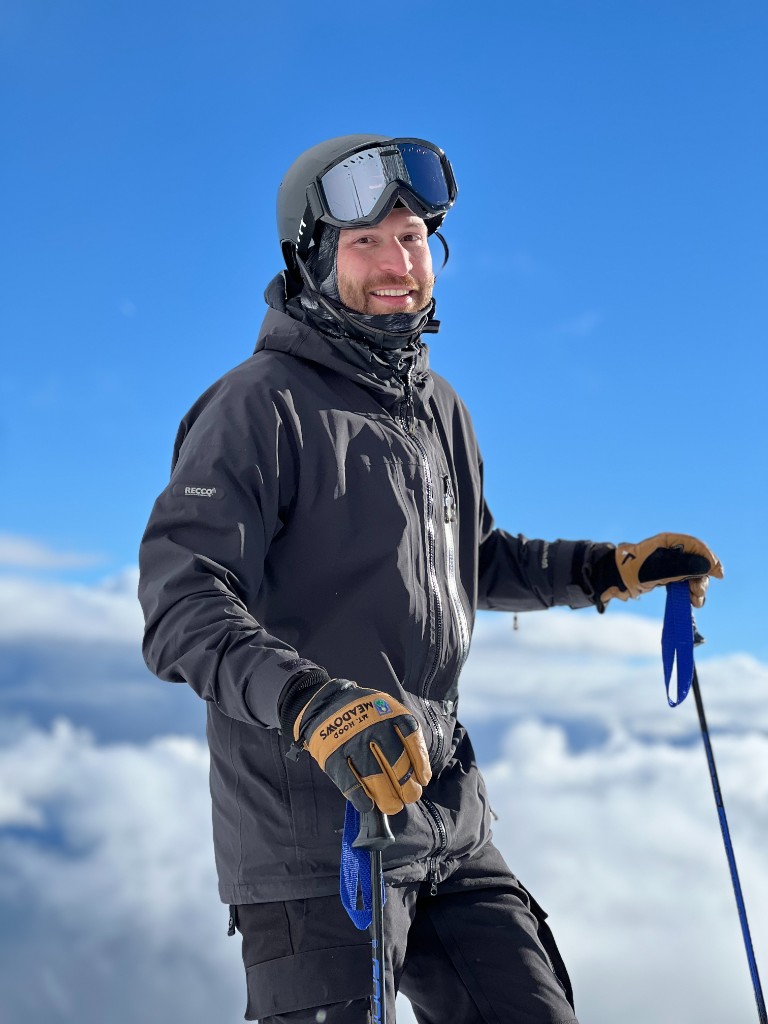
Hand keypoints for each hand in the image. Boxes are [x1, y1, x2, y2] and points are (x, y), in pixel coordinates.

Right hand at [293, 679, 431, 813]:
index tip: (423, 780)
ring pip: (374, 774)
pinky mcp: (333, 754)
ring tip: (393, 806)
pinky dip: (359, 796)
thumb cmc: (364, 714)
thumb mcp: (385, 710)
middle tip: (410, 797)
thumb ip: (400, 733)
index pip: (411, 739)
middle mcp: (373, 726)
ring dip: (386, 796)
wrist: (326, 702)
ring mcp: (353, 740)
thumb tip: (415, 772)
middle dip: (406, 784)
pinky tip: (367, 805)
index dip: (420, 763)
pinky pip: (348, 780)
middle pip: (395, 760)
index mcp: (390, 713)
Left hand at [600, 532, 722, 607]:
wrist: (614, 581)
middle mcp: (671, 551)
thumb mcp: (659, 568)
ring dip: (697, 588)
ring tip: (695, 601)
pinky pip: (685, 583)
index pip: (696, 546)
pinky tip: (692, 602)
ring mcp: (669, 564)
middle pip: (697, 562)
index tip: (718, 573)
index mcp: (668, 542)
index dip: (709, 558)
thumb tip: (708, 566)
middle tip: (699, 593)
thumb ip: (683, 566)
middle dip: (702, 578)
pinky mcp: (667, 577)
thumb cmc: (633, 570)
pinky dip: (690, 592)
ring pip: (693, 575)